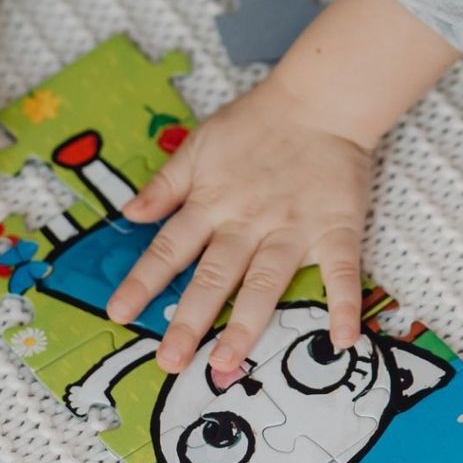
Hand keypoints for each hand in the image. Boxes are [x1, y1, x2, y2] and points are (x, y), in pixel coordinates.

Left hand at [104, 77, 373, 372]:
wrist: (320, 100)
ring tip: (228, 362)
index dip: (143, 281)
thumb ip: (166, 184)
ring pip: (266, 281)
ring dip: (247, 323)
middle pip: (214, 275)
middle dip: (190, 320)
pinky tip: (342, 340)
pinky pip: (341, 272)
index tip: (119, 313)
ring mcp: (293, 228)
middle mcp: (248, 222)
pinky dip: (343, 305)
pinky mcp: (336, 229)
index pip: (170, 248)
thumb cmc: (257, 122)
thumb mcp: (199, 145)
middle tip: (170, 363)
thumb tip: (129, 215)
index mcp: (212, 202)